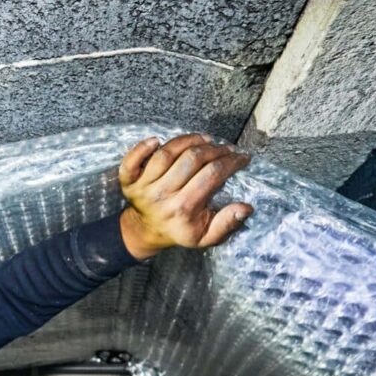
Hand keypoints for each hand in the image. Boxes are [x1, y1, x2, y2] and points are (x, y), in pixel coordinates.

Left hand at [116, 133, 253, 259]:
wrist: (148, 231)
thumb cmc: (181, 230)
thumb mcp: (206, 236)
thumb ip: (226, 224)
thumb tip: (246, 208)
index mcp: (183, 209)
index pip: (212, 175)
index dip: (231, 162)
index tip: (242, 157)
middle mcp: (163, 195)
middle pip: (192, 159)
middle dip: (215, 149)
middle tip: (227, 148)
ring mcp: (144, 186)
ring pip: (167, 153)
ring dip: (189, 140)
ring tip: (206, 140)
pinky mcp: (129, 180)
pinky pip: (132, 160)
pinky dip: (142, 147)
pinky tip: (157, 140)